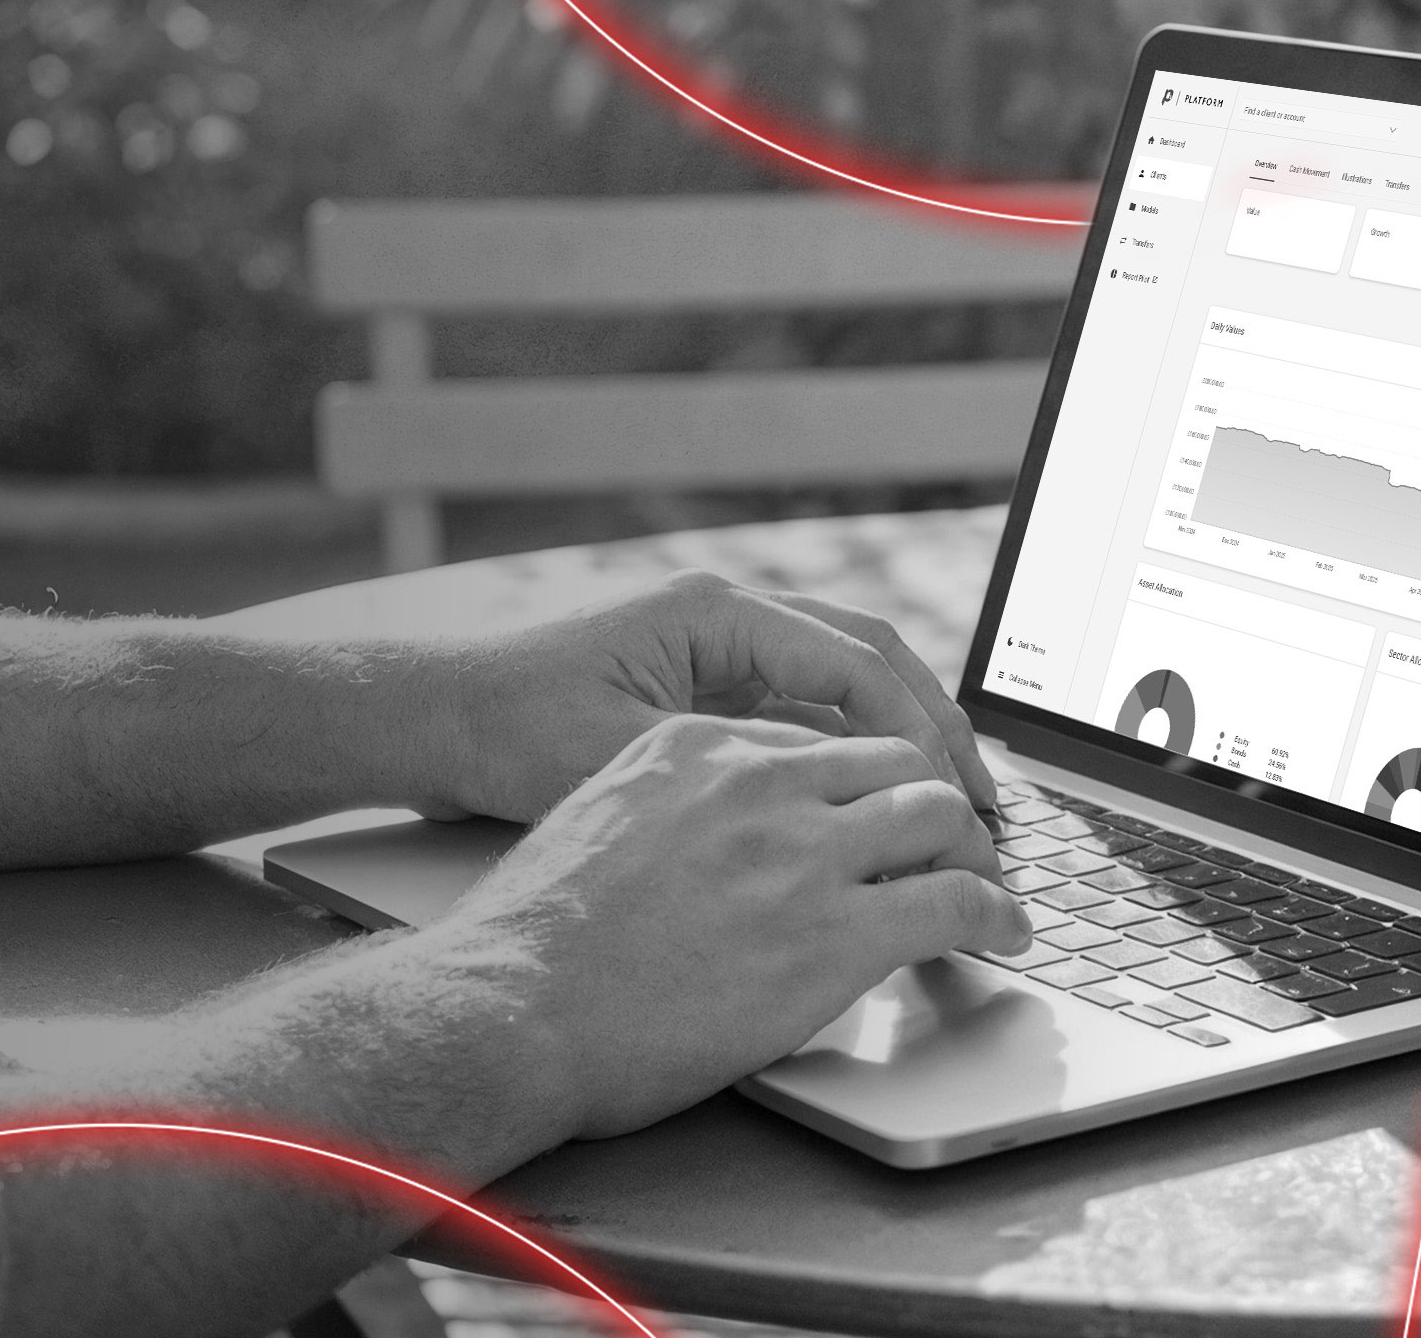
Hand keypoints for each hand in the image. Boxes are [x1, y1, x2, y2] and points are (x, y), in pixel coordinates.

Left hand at [426, 570, 993, 823]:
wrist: (434, 721)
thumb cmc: (509, 731)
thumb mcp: (624, 755)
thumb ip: (732, 770)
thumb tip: (835, 803)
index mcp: (716, 613)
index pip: (852, 662)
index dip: (917, 732)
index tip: (957, 798)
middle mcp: (726, 616)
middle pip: (867, 658)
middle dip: (934, 728)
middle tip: (986, 803)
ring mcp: (718, 647)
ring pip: (843, 682)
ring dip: (901, 739)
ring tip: (952, 806)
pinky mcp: (706, 685)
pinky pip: (804, 709)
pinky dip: (851, 750)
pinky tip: (879, 807)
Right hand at [430, 714, 1032, 1139]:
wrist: (512, 1005)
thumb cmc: (531, 942)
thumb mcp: (595, 825)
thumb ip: (665, 815)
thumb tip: (704, 850)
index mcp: (690, 745)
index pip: (814, 739)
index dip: (861, 781)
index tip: (877, 812)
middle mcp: (755, 779)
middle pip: (890, 758)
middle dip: (933, 799)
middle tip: (955, 843)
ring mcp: (800, 849)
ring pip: (935, 813)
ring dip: (974, 848)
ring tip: (989, 884)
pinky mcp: (836, 929)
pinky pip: (954, 900)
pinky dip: (997, 912)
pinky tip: (1006, 932)